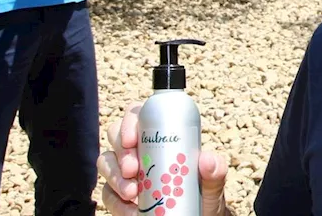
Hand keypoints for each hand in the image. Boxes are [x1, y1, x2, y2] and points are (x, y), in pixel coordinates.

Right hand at [97, 104, 230, 215]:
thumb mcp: (213, 180)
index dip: (129, 121)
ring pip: (105, 162)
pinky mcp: (118, 194)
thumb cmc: (203, 193)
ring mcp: (125, 171)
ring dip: (114, 176)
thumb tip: (206, 160)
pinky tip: (131, 211)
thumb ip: (216, 169)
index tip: (133, 139)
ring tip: (132, 193)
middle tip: (132, 170)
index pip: (138, 115)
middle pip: (115, 134)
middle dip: (121, 151)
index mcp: (160, 134)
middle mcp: (139, 148)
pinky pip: (107, 193)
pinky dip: (116, 202)